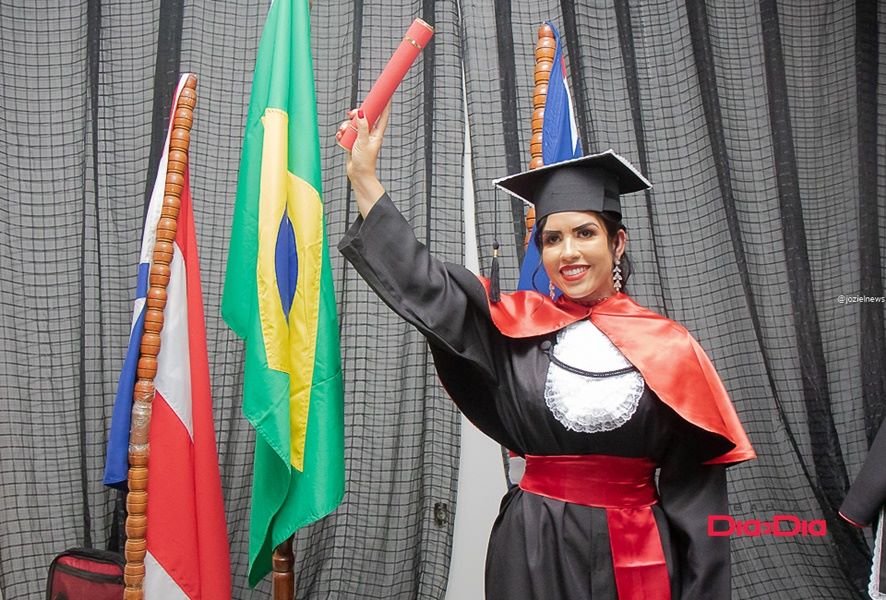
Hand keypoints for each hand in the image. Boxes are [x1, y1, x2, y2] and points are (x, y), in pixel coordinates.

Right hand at [338, 102, 389, 216]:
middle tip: (351, 115)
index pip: (383, 115)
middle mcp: (369, 133)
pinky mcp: (352, 142)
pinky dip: (341, 134)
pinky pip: (345, 133)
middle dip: (355, 114)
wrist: (358, 175)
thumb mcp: (363, 142)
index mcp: (377, 132)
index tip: (387, 94)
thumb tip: (361, 113)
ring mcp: (360, 137)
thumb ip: (362, 126)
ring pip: (352, 124)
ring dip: (345, 126)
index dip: (385, 104)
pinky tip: (340, 137)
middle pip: (364, 116)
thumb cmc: (365, 162)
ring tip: (343, 132)